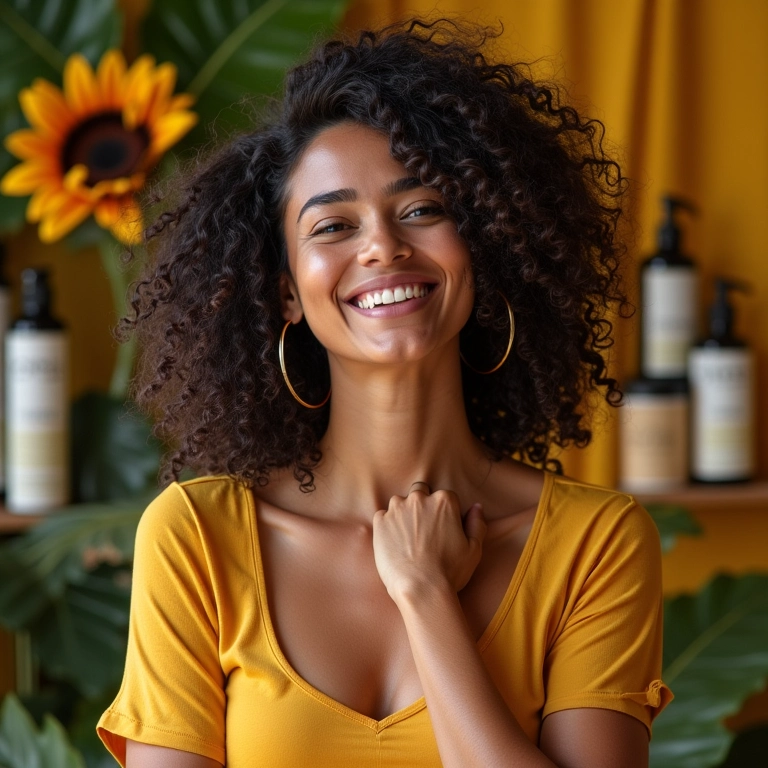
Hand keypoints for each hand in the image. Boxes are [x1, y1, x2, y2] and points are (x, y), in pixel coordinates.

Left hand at [372, 483, 486, 603]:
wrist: (420, 589)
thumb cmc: (450, 571)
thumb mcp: (474, 549)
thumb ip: (476, 523)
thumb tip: (476, 507)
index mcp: (444, 501)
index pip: (445, 496)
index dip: (445, 512)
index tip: (442, 528)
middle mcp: (419, 498)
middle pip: (420, 492)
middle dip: (422, 505)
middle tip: (423, 530)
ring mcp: (397, 508)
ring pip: (400, 503)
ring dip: (403, 514)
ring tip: (407, 538)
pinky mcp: (380, 521)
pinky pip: (383, 516)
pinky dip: (387, 525)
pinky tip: (394, 544)